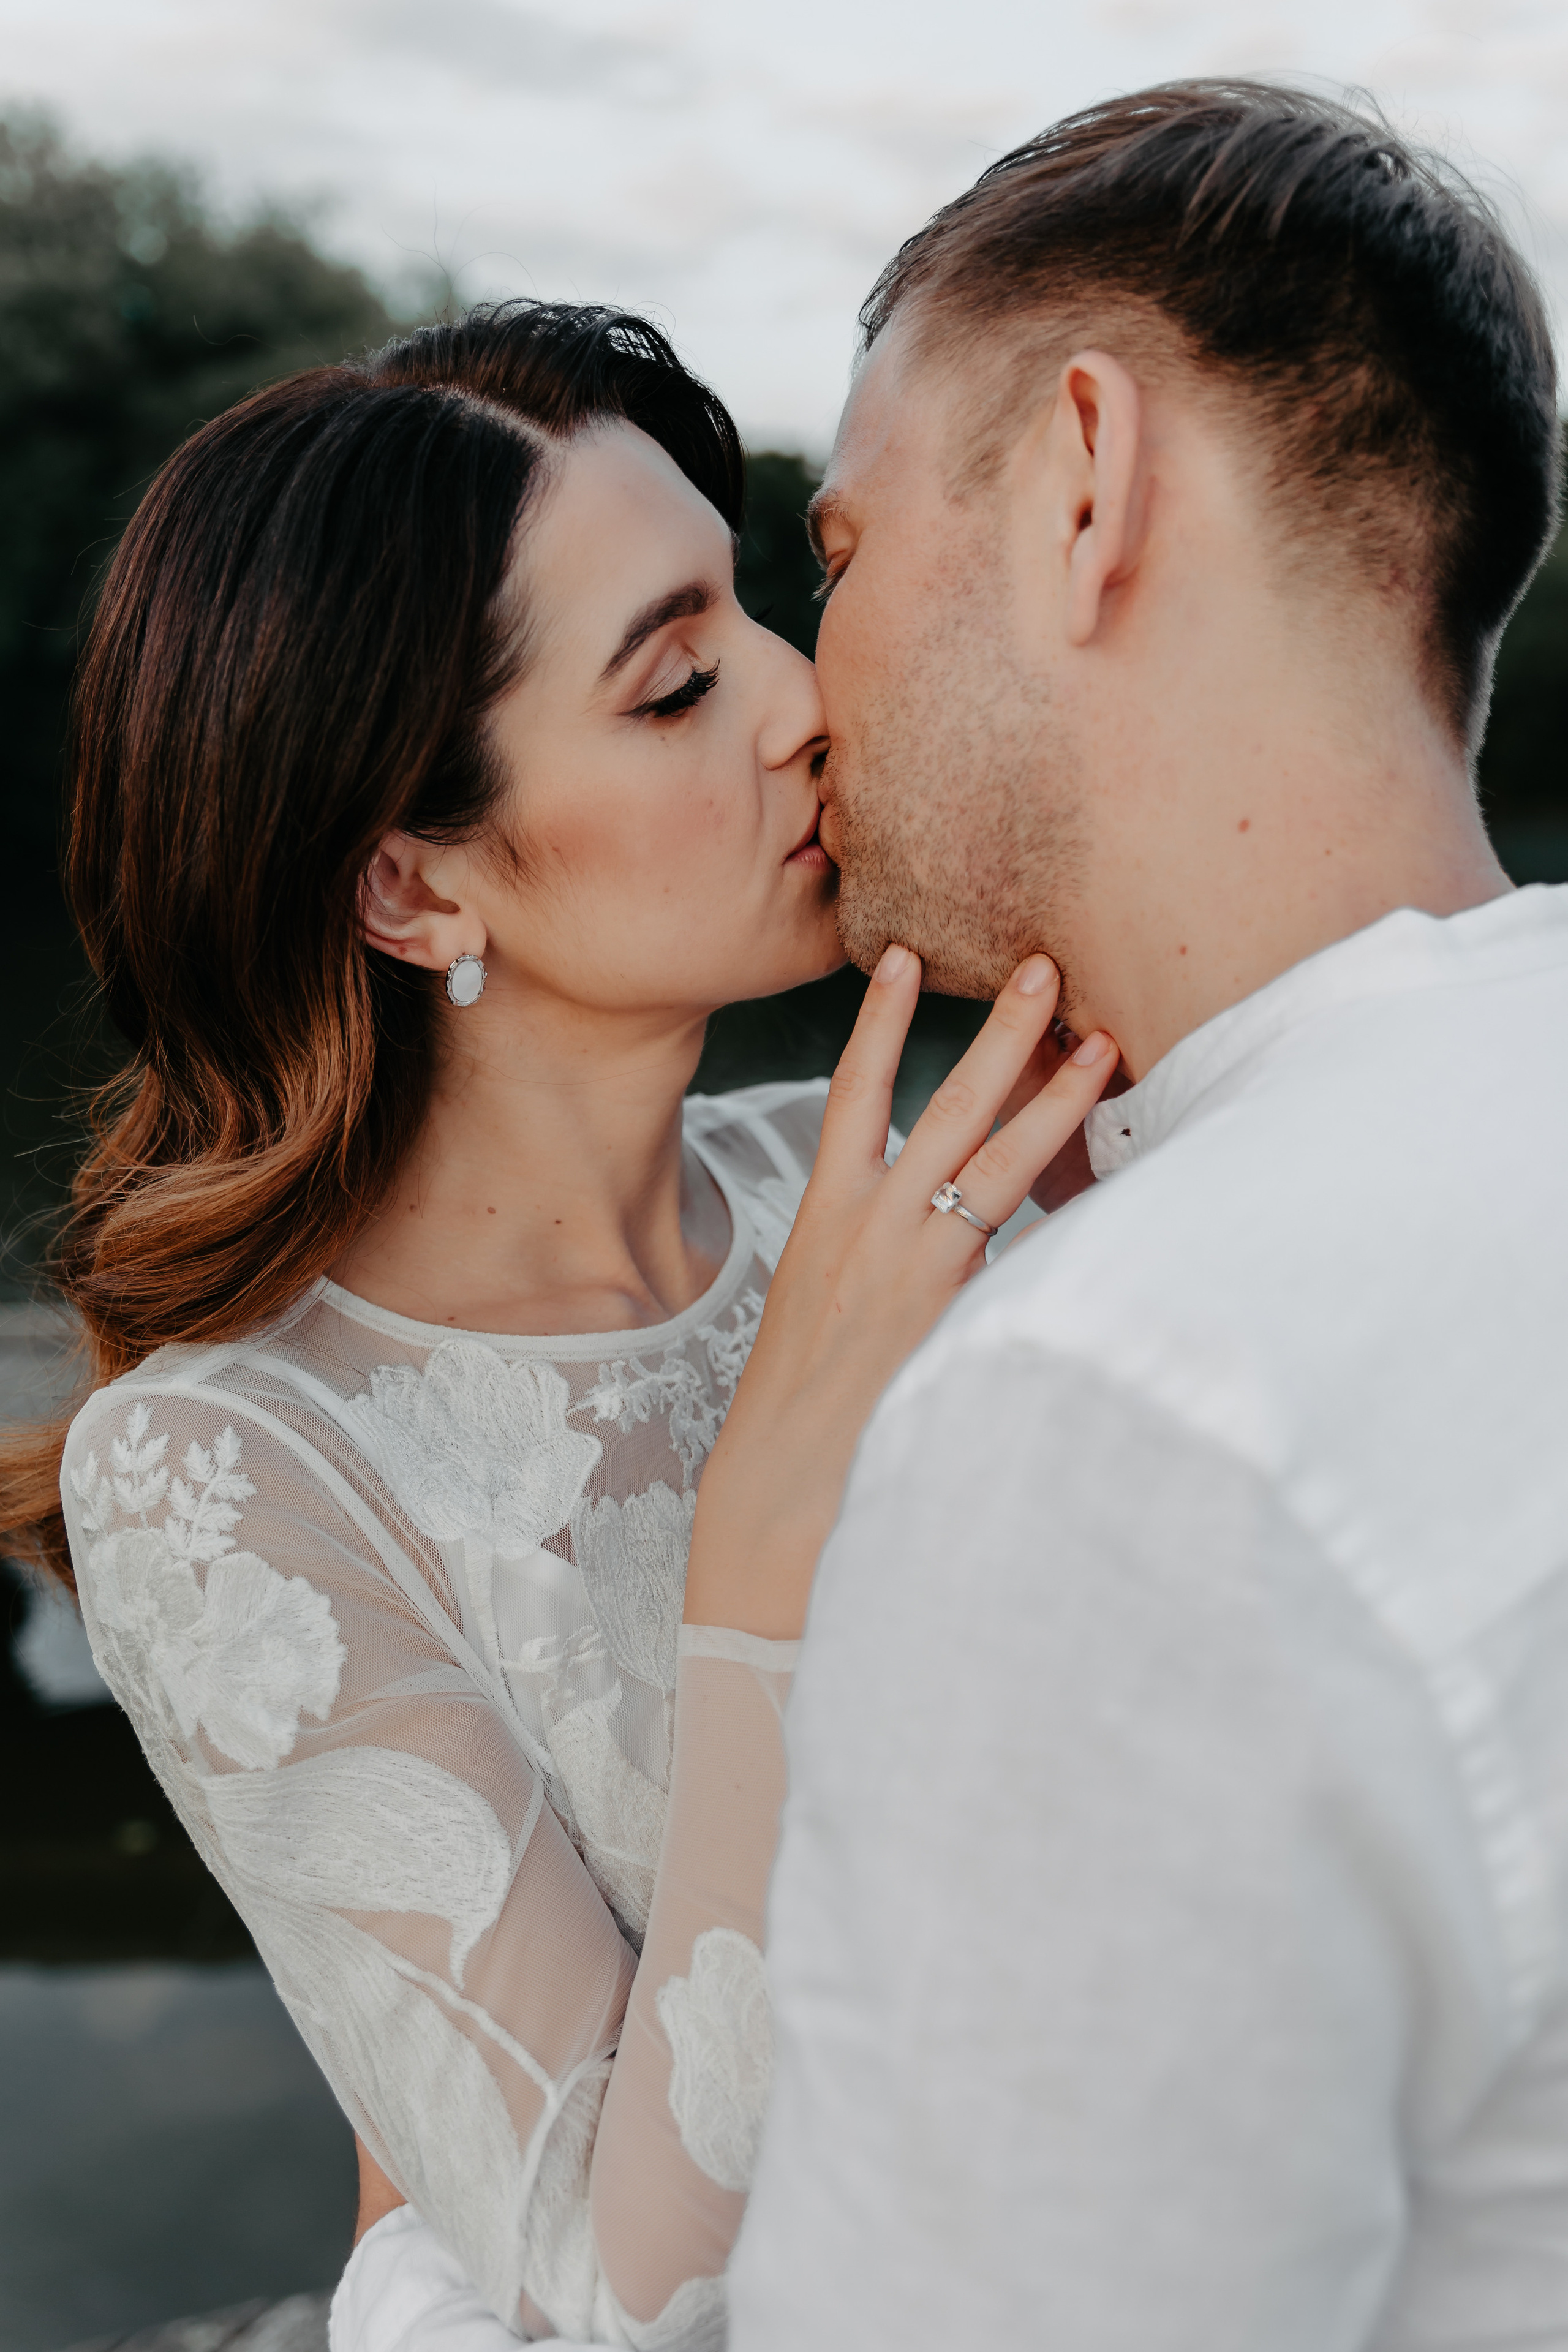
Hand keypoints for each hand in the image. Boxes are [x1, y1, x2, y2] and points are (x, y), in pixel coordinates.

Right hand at [683, 946, 1116, 1637]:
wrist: (770, 1497)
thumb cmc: (796, 1419)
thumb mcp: (825, 1320)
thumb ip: (883, 1267)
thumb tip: (947, 1244)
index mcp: (824, 1220)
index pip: (853, 1093)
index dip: (874, 1020)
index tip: (899, 956)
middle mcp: (868, 1228)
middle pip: (945, 1104)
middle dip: (999, 1033)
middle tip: (1045, 965)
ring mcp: (911, 1267)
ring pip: (996, 1159)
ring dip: (1054, 1096)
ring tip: (1103, 1041)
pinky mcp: (947, 1312)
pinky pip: (1018, 1240)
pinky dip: (1064, 1206)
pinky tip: (1114, 1181)